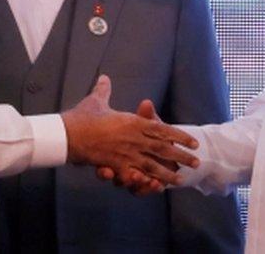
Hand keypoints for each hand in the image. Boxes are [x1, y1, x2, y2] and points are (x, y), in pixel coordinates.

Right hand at [60, 75, 197, 190]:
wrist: (68, 133)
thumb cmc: (82, 117)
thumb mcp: (95, 101)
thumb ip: (103, 90)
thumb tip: (104, 77)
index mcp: (133, 122)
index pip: (162, 129)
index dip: (179, 136)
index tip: (193, 141)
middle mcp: (134, 138)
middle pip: (163, 148)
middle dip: (181, 156)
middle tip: (197, 162)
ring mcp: (127, 153)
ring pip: (153, 164)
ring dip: (169, 172)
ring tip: (182, 179)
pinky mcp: (116, 166)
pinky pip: (136, 175)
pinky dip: (147, 182)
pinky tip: (156, 186)